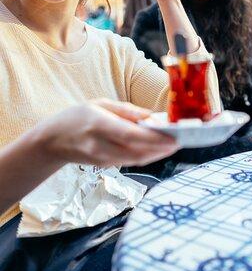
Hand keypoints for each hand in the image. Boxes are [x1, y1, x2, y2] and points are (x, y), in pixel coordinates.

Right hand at [34, 99, 178, 166]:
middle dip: (162, 149)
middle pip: (137, 152)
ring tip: (174, 144)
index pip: (130, 135)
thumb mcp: (100, 104)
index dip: (154, 139)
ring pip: (136, 160)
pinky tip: (158, 149)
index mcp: (98, 125)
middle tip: (181, 141)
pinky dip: (147, 157)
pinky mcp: (104, 166)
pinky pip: (130, 162)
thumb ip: (126, 111)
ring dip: (157, 154)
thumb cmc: (77, 117)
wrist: (52, 141)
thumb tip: (151, 116)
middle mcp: (100, 145)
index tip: (174, 138)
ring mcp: (102, 159)